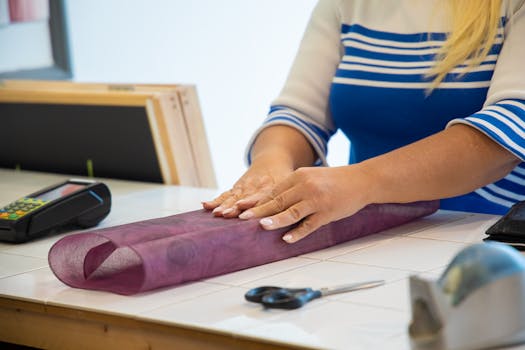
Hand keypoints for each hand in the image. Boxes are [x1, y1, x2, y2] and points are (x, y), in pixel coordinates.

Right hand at [202, 158, 293, 217]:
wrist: (272, 160)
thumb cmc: (284, 177)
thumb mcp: (290, 183)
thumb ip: (291, 197)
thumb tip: (299, 216)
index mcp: (269, 187)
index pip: (260, 197)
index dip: (251, 204)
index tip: (242, 210)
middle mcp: (255, 187)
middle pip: (243, 198)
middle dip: (233, 206)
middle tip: (226, 214)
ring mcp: (244, 187)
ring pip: (233, 196)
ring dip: (223, 204)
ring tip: (216, 212)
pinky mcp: (237, 188)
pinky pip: (226, 194)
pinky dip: (216, 200)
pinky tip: (205, 205)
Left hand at [238, 165, 373, 242]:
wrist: (362, 180)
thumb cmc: (334, 181)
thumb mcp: (311, 178)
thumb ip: (293, 188)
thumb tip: (271, 203)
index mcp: (298, 176)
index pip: (273, 191)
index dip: (256, 200)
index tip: (240, 207)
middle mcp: (306, 186)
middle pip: (278, 200)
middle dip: (258, 210)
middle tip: (242, 217)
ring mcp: (317, 200)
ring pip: (292, 211)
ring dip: (276, 219)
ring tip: (261, 226)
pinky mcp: (328, 212)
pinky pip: (310, 224)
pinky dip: (298, 232)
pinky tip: (287, 238)